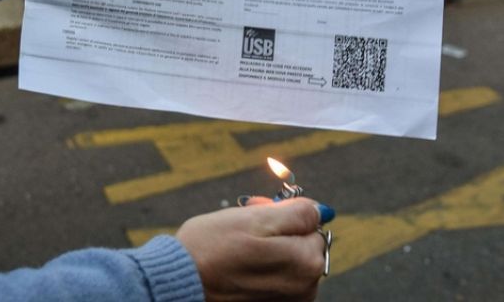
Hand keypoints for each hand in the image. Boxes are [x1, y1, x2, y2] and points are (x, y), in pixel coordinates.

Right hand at [176, 198, 326, 301]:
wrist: (181, 283)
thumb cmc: (213, 248)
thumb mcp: (256, 218)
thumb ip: (296, 213)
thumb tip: (322, 210)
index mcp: (307, 263)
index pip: (312, 224)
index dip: (285, 213)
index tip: (260, 213)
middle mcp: (305, 288)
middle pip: (300, 243)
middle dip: (277, 231)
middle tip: (245, 226)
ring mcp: (288, 301)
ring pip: (286, 260)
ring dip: (267, 249)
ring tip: (237, 247)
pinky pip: (274, 278)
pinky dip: (259, 268)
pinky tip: (237, 264)